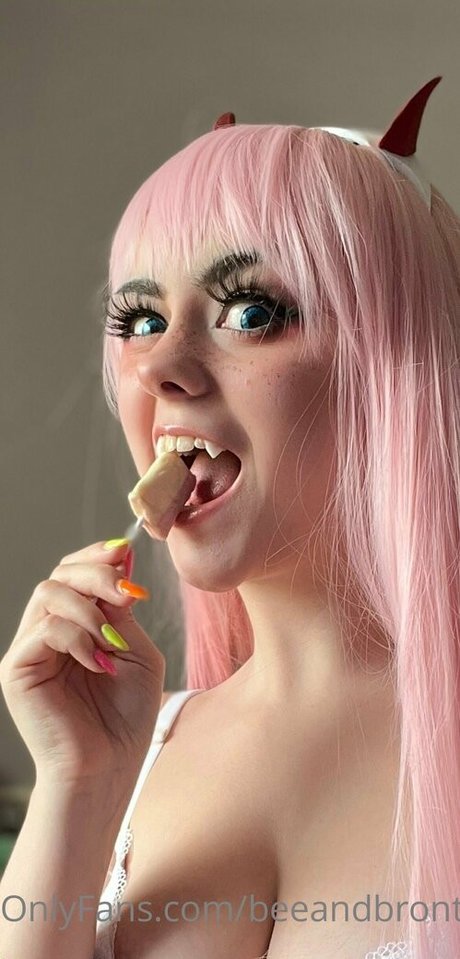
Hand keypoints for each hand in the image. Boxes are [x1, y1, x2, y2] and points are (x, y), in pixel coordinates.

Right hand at [0, 540, 164, 785]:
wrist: (110, 768)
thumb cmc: (127, 717)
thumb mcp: (136, 651)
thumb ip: (123, 609)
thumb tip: (120, 557)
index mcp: (74, 624)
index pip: (73, 572)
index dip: (96, 555)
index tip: (125, 552)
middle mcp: (46, 631)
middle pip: (60, 574)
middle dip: (97, 574)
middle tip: (128, 592)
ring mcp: (30, 649)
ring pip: (49, 594)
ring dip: (90, 608)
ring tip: (114, 639)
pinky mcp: (18, 669)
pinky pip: (45, 629)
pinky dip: (78, 638)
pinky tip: (99, 663)